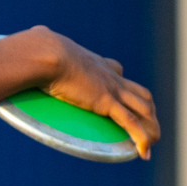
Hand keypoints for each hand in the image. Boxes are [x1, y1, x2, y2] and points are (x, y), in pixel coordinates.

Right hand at [22, 25, 161, 159]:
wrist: (47, 54)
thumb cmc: (41, 50)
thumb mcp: (44, 41)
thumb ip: (41, 38)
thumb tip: (34, 32)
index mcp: (95, 63)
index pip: (117, 71)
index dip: (124, 86)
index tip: (123, 95)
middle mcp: (110, 76)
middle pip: (140, 93)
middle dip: (148, 111)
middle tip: (148, 126)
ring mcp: (112, 89)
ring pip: (144, 109)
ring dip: (151, 127)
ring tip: (152, 143)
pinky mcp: (107, 102)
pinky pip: (131, 123)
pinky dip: (141, 138)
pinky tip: (145, 153)